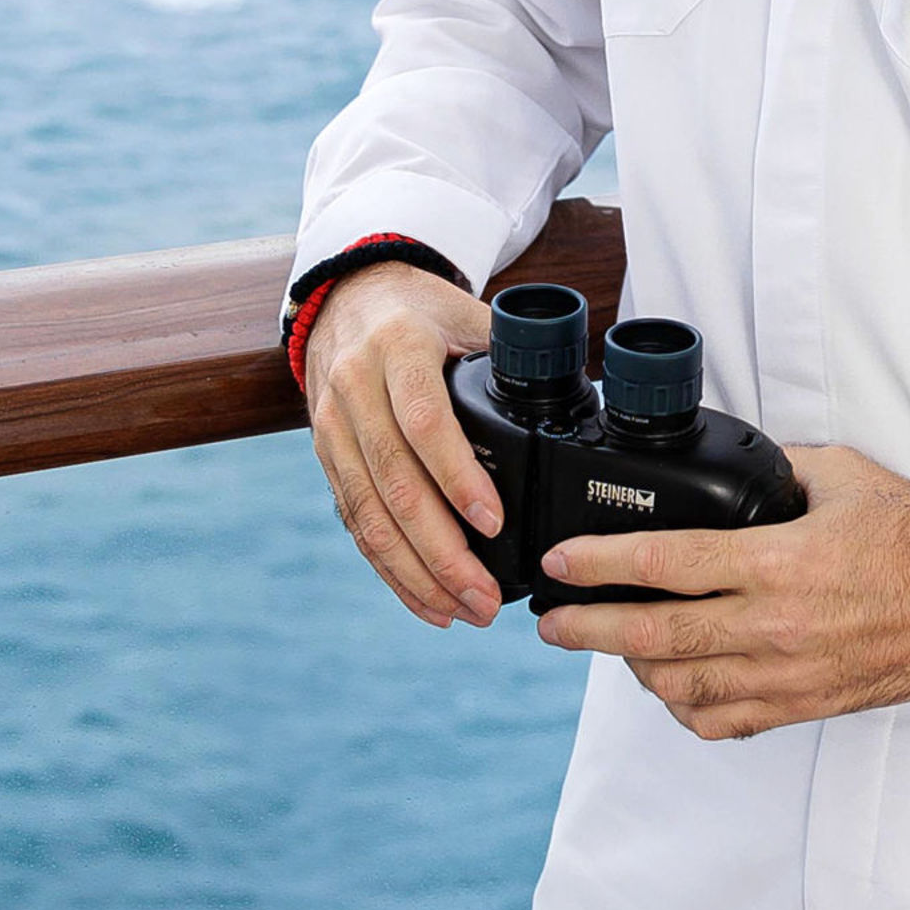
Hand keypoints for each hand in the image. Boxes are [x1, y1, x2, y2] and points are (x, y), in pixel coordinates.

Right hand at [303, 263, 503, 627]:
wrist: (347, 298)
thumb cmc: (421, 311)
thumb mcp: (466, 312)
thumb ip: (510, 351)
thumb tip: (583, 396)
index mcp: (398, 347)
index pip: (423, 421)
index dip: (456, 476)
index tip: (493, 523)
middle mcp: (355, 389)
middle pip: (393, 484)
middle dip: (441, 551)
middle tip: (486, 597)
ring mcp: (333, 428)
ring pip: (369, 515)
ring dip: (416, 573)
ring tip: (464, 611)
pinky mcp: (326, 460)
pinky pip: (355, 524)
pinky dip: (389, 570)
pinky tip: (426, 601)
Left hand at [535, 446, 909, 738]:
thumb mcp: (838, 474)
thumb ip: (773, 468)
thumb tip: (726, 461)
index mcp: (777, 561)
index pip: (664, 565)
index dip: (598, 564)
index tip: (559, 562)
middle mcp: (773, 625)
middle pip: (652, 636)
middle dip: (588, 628)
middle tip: (551, 621)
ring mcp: (786, 674)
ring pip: (680, 686)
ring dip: (632, 668)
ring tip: (609, 645)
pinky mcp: (802, 704)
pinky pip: (722, 721)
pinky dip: (684, 707)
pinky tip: (671, 685)